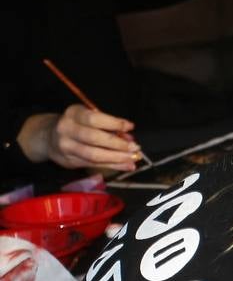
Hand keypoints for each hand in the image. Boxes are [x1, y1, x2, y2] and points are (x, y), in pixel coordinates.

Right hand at [18, 106, 140, 170]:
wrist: (48, 137)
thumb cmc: (76, 124)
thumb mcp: (87, 116)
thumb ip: (107, 125)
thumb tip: (128, 136)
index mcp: (73, 114)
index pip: (94, 119)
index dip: (114, 123)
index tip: (130, 127)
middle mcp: (67, 130)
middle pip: (94, 138)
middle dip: (118, 144)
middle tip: (135, 147)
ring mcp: (66, 147)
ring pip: (94, 155)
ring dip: (117, 158)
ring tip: (133, 158)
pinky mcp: (69, 161)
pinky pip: (94, 165)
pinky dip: (113, 166)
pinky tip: (126, 165)